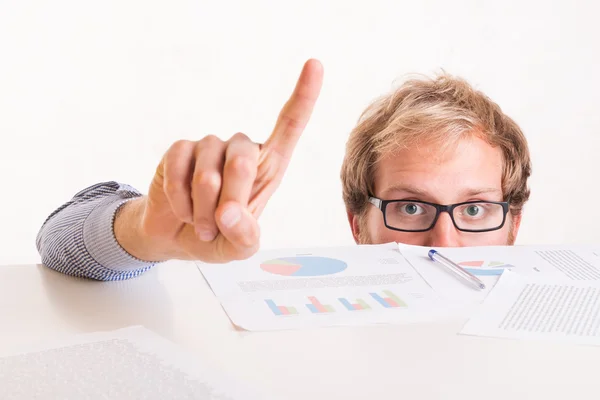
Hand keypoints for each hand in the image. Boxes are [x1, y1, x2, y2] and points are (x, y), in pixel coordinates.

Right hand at [116, 59, 323, 262]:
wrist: (176, 236)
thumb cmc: (219, 236)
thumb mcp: (240, 247)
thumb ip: (245, 237)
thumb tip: (229, 212)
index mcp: (268, 167)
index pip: (289, 126)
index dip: (303, 96)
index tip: (315, 64)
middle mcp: (241, 150)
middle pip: (244, 160)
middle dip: (230, 202)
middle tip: (219, 225)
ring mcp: (210, 146)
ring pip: (209, 171)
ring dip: (202, 209)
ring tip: (201, 224)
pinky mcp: (179, 150)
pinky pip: (179, 170)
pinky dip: (180, 199)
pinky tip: (182, 209)